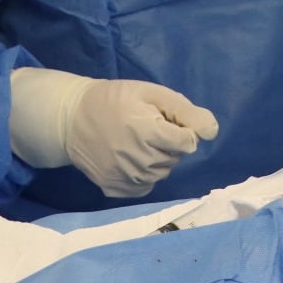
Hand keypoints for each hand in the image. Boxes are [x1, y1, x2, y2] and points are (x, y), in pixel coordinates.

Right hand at [9, 68, 218, 197]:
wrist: (71, 118)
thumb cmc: (115, 100)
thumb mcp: (151, 93)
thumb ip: (184, 111)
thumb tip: (211, 131)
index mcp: (148, 133)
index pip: (188, 143)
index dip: (181, 129)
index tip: (163, 120)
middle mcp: (138, 160)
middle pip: (175, 158)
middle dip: (169, 143)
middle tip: (145, 128)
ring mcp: (125, 178)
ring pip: (162, 173)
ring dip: (158, 159)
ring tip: (137, 142)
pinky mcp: (115, 189)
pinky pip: (145, 187)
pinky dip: (144, 175)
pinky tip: (130, 158)